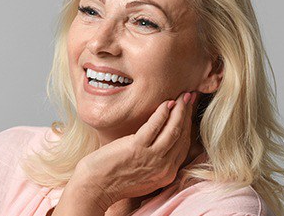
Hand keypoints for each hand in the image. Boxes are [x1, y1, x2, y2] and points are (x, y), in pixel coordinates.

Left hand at [77, 91, 196, 207]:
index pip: (183, 145)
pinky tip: (167, 103)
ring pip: (173, 130)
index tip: (189, 110)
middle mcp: (164, 168)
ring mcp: (152, 158)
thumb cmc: (115, 178)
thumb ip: (156, 160)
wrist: (95, 187)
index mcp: (167, 173)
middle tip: (189, 97)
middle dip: (187, 114)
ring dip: (180, 110)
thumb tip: (162, 139)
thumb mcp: (144, 174)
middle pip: (182, 136)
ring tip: (182, 96)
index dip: (188, 125)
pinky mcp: (137, 148)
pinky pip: (155, 126)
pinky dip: (163, 113)